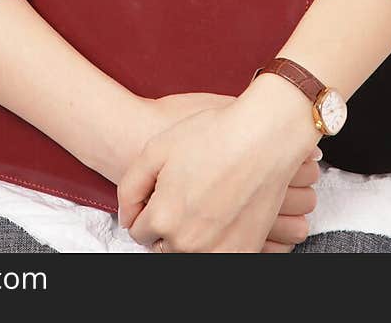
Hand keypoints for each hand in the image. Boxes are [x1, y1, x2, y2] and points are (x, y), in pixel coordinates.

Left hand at [116, 97, 317, 252]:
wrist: (264, 138)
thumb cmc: (212, 136)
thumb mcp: (156, 149)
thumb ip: (129, 188)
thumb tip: (126, 218)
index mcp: (162, 219)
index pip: (138, 231)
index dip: (148, 208)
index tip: (163, 192)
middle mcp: (187, 243)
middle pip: (162, 246)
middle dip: (166, 225)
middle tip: (185, 195)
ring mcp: (217, 252)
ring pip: (188, 254)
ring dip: (189, 236)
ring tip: (204, 201)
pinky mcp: (244, 253)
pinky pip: (217, 255)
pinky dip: (217, 242)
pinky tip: (223, 213)